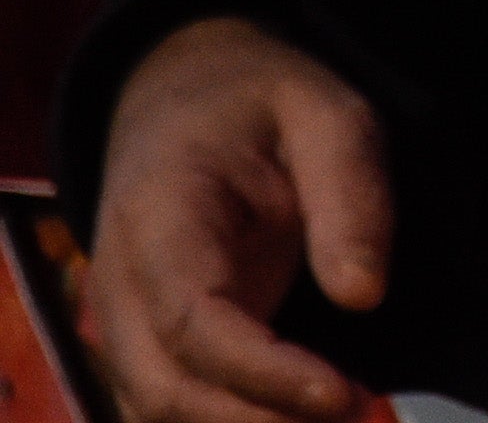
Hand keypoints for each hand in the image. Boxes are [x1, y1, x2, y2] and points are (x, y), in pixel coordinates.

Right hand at [86, 17, 394, 422]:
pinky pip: (169, 404)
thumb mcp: (329, 115)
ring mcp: (125, 321)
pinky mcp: (147, 342)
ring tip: (339, 417)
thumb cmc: (259, 104)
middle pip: (162, 389)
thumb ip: (351, 197)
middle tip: (356, 413)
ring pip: (156, 410)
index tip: (342, 395)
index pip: (193, 323)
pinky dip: (226, 421)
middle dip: (254, 421)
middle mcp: (121, 284)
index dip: (263, 374)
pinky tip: (297, 418)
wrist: (184, 96)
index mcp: (159, 218)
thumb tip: (366, 296)